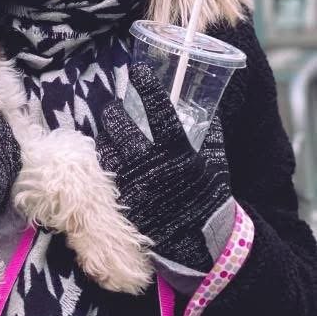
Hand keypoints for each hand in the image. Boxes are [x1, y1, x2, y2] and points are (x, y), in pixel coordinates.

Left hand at [95, 65, 231, 270]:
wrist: (200, 244)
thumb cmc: (208, 200)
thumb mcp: (215, 165)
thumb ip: (210, 136)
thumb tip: (208, 109)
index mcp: (178, 152)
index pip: (159, 110)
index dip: (147, 86)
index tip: (138, 71)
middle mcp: (151, 165)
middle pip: (119, 124)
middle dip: (114, 112)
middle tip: (117, 109)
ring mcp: (131, 183)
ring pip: (105, 146)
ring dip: (105, 135)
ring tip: (111, 132)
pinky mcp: (118, 200)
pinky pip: (101, 172)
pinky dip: (103, 161)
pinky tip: (107, 158)